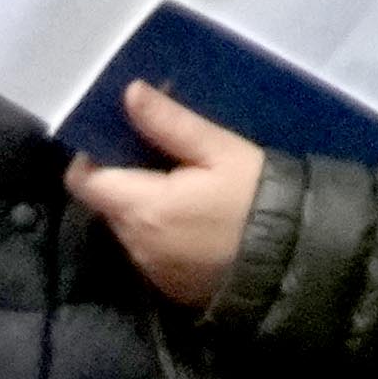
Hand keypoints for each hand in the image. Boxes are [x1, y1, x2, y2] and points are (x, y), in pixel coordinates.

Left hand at [59, 81, 267, 307]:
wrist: (293, 258)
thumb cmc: (258, 197)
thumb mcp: (220, 151)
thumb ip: (169, 124)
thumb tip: (130, 93)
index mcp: (142, 209)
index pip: (84, 182)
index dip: (88, 157)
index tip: (111, 138)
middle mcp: (136, 244)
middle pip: (106, 203)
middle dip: (121, 177)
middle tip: (157, 152)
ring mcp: (150, 269)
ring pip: (127, 227)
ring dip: (140, 205)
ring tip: (179, 183)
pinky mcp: (167, 286)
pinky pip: (148, 250)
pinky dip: (158, 230)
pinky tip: (190, 217)